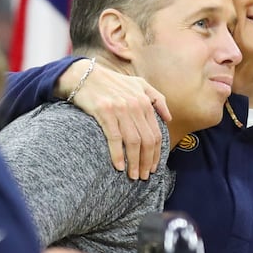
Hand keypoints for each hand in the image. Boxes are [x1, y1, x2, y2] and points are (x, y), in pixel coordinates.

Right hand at [56, 59, 170, 179]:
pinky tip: (119, 167)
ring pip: (133, 142)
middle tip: (143, 176)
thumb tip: (169, 117)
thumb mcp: (139, 84)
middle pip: (147, 140)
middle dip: (147, 162)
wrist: (83, 75)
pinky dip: (118, 154)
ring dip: (134, 162)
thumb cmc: (112, 82)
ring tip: (133, 176)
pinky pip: (115, 138)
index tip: (153, 167)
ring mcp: (121, 109)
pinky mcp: (104, 112)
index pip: (156, 133)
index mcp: (145, 101)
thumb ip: (157, 98)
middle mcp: (136, 105)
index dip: (156, 153)